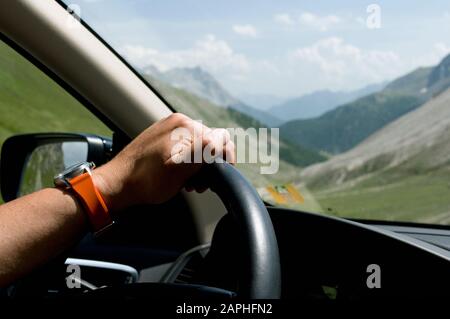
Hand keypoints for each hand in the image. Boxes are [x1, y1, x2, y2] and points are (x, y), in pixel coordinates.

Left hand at [92, 113, 234, 210]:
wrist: (116, 184)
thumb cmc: (145, 180)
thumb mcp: (180, 169)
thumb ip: (204, 152)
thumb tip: (223, 142)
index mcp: (185, 126)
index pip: (221, 137)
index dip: (225, 158)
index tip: (219, 177)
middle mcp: (178, 122)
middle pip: (210, 142)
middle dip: (209, 164)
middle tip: (198, 184)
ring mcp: (169, 129)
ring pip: (198, 146)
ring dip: (199, 165)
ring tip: (188, 182)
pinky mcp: (162, 137)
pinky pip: (185, 147)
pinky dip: (187, 162)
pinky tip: (179, 176)